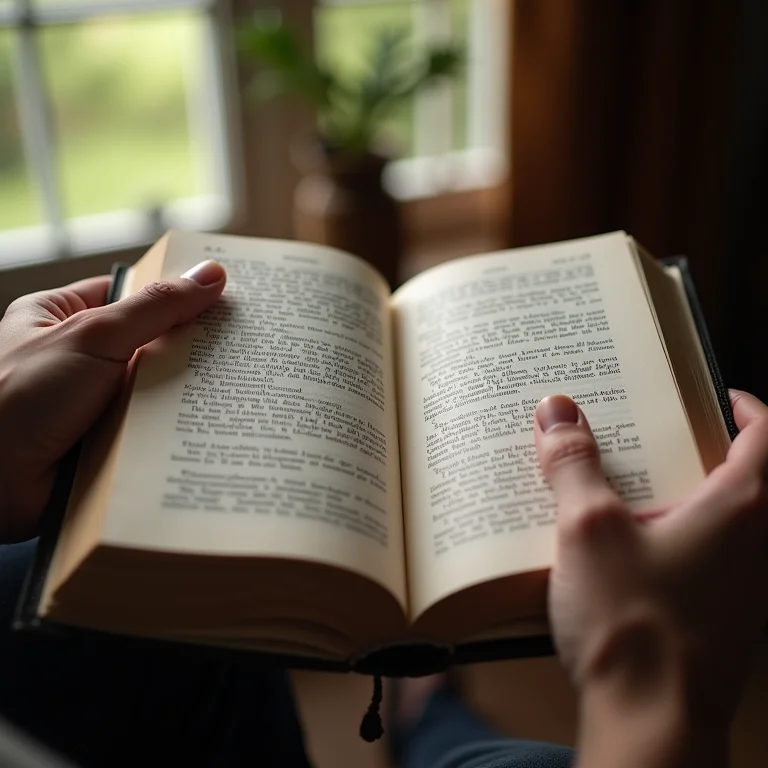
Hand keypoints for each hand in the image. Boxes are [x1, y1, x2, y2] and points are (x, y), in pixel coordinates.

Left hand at [0, 260, 225, 542]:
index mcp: (60, 317)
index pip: (131, 294)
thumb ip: (155, 307)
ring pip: (153, 390)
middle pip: (149, 344)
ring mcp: (90, 402)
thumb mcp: (92, 336)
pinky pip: (148, 428)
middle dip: (187, 350)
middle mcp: (76, 358)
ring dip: (181, 396)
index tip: (224, 297)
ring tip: (232, 389)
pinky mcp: (103, 443)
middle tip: (241, 346)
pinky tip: (205, 428)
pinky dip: (170, 431)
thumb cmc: (15, 399)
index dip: (176, 294)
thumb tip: (210, 276)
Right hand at [535, 392, 767, 765]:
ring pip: (723, 522)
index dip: (743, 406)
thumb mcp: (590, 528)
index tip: (711, 395)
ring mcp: (743, 587)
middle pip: (743, 477)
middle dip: (696, 450)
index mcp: (740, 509)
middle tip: (649, 436)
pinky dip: (674, 539)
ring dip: (683, 497)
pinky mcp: (721, 619)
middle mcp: (755, 545)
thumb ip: (574, 465)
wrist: (651, 723)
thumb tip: (557, 411)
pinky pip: (705, 560)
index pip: (766, 435)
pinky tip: (622, 551)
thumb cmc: (633, 622)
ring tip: (626, 487)